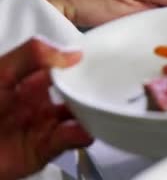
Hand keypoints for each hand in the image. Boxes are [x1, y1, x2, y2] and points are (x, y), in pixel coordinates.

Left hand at [0, 37, 91, 179]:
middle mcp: (39, 102)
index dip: (82, 63)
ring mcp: (44, 125)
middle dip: (92, 89)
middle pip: (78, 92)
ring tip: (97, 108)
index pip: (64, 67)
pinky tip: (83, 128)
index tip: (98, 59)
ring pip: (79, 116)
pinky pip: (72, 139)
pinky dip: (83, 134)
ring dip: (92, 112)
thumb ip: (32, 55)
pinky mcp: (46, 148)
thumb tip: (69, 52)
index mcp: (29, 80)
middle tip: (103, 85)